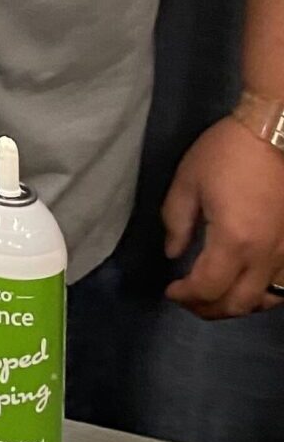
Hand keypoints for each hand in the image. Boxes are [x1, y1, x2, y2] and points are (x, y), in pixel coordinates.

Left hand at [162, 116, 283, 317]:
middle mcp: (266, 256)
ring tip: (216, 297)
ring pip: (268, 300)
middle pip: (239, 304)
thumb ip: (176, 222)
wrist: (276, 132)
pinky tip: (249, 285)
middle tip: (188, 300)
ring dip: (239, 305)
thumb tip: (173, 252)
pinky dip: (265, 294)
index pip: (208, 288)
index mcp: (234, 241)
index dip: (185, 296)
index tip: (170, 290)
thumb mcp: (188, 182)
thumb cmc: (227, 153)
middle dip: (209, 309)